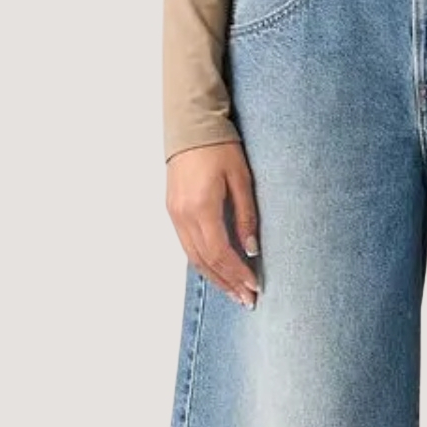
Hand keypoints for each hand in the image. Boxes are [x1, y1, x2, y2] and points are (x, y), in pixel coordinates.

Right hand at [165, 140, 261, 309]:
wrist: (191, 126)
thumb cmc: (220, 147)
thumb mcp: (241, 178)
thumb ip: (245, 215)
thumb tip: (251, 249)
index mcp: (201, 208)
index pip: (221, 253)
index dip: (238, 273)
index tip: (254, 287)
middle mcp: (183, 217)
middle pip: (205, 262)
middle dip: (227, 283)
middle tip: (246, 301)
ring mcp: (174, 215)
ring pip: (193, 258)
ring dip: (214, 277)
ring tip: (233, 293)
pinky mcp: (172, 210)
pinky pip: (187, 246)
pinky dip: (202, 262)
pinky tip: (216, 270)